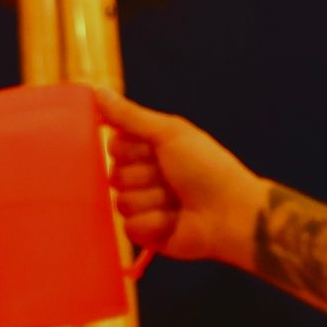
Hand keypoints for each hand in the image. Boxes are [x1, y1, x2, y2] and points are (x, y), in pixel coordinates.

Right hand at [93, 89, 265, 267]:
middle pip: (114, 175)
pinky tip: (175, 220)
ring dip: (153, 201)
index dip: (131, 150)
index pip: (113, 146)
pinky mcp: (146, 234)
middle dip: (144, 177)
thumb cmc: (207, 168)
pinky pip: (130, 229)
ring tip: (177, 201)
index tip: (155, 151)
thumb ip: (130, 116)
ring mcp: (144, 206)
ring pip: (122, 203)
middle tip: (171, 178)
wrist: (231, 213)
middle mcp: (143, 177)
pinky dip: (155, 223)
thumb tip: (96, 91)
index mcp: (148, 150)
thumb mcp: (169, 133)